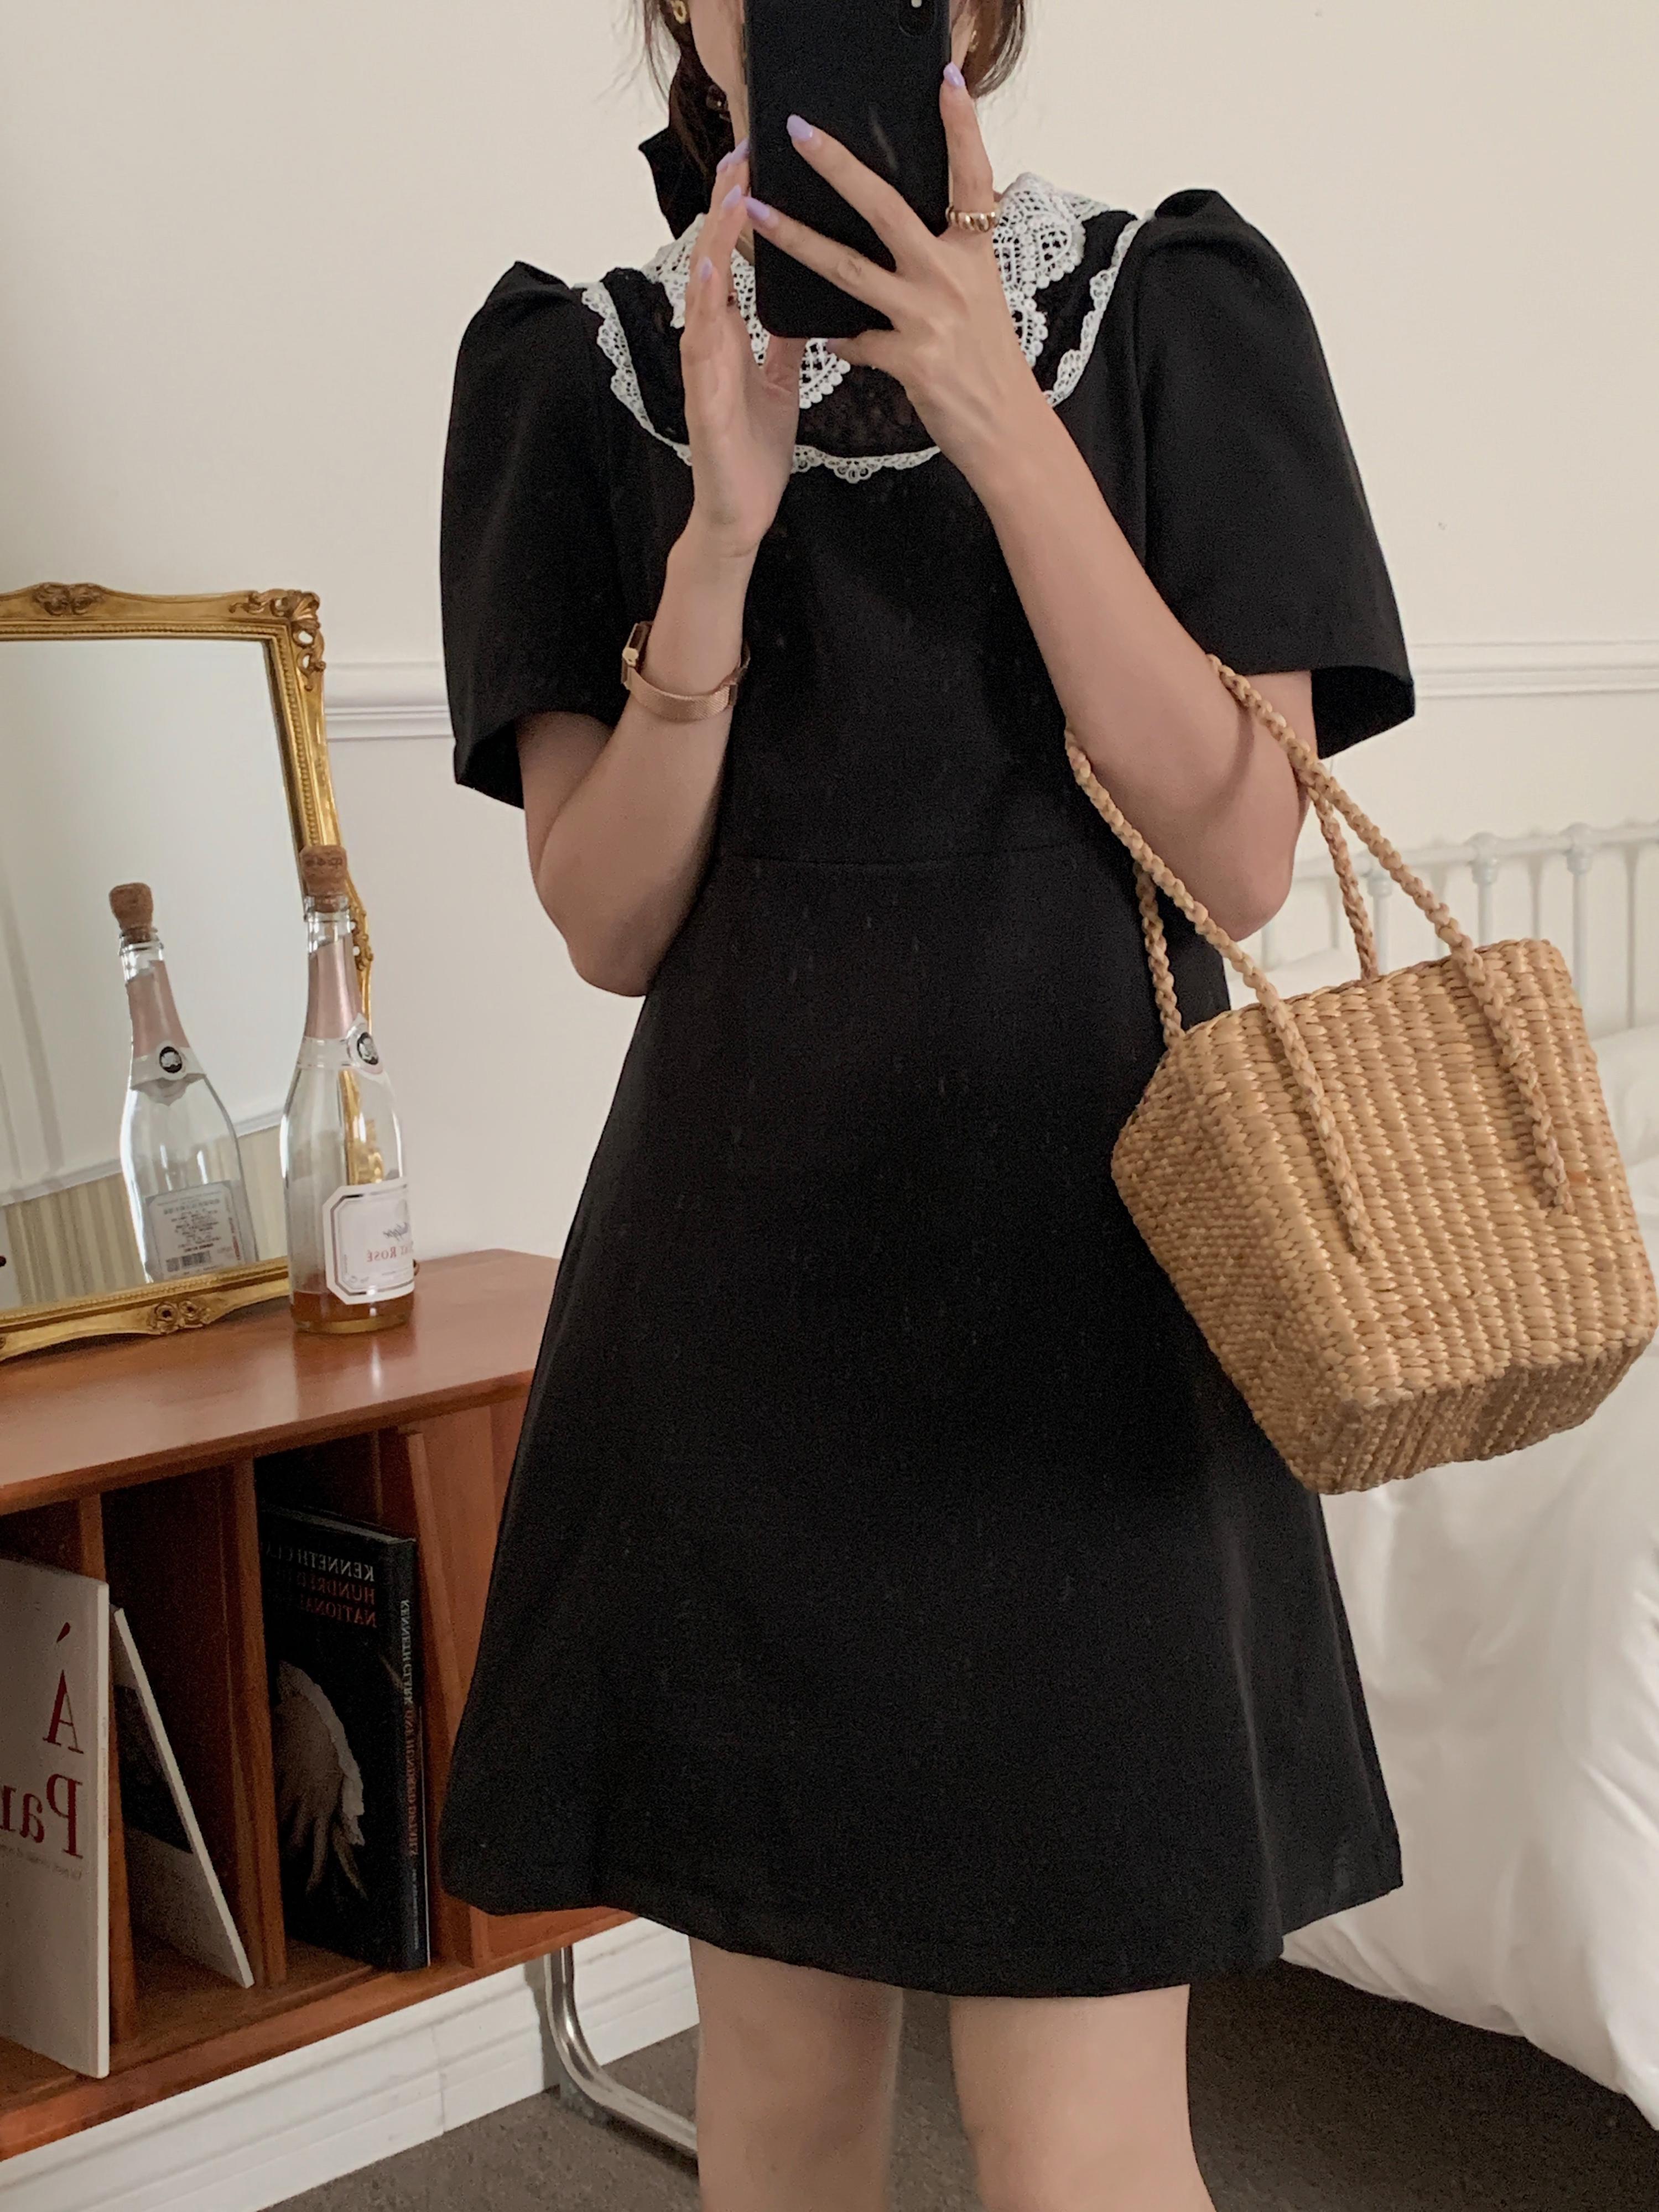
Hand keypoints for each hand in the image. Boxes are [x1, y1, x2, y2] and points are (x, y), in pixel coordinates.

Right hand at [682, 144, 807, 561]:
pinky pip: (702, 350)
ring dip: (712, 244)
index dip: (742, 213)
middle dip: (726, 208)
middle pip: (712, 262)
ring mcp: (702, 372)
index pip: (733, 261)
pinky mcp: (703, 404)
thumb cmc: (754, 452)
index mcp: (730, 339)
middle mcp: (711, 345)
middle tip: (743, 154)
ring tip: (731, 195)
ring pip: (704, 295)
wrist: (741, 515)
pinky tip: (710, 274)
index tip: (757, 164)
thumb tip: (804, 300)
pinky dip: (705, 309)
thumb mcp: (780, 385)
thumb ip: (785, 341)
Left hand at [740, 70, 1040, 484]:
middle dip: (837, 167)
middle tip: (800, 133)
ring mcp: (930, 318)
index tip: (947, 82)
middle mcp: (952, 277)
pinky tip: (826, 337)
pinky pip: (856, 341)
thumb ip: (950, 259)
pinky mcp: (911, 360)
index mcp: (974, 253)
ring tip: (759, 215)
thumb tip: (921, 228)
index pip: (971, 177)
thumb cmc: (992, 364)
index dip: (962, 128)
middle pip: (885, 208)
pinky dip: (839, 340)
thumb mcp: (982, 297)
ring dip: (798, 240)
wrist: (1009, 432)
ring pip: (849, 269)